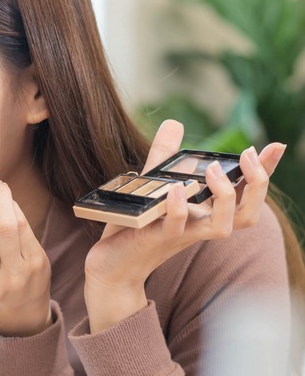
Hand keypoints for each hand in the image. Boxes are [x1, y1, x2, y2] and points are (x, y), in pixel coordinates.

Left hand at [83, 120, 285, 332]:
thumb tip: (175, 123)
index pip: (244, 194)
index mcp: (204, 213)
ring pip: (221, 226)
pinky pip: (175, 226)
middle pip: (246, 214)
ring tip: (215, 170)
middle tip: (249, 155)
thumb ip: (165, 156)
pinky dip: (179, 208)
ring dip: (223, 197)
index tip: (276, 146)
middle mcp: (199, 226)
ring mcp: (181, 235)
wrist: (113, 265)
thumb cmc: (136, 226)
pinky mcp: (156, 239)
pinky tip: (177, 188)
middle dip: (256, 185)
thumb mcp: (153, 185)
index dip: (264, 173)